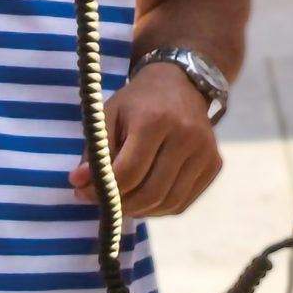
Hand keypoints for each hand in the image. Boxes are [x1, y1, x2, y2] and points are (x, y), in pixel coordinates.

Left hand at [69, 63, 222, 218]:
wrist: (181, 82)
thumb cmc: (138, 101)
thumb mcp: (109, 114)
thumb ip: (94, 151)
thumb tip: (78, 185)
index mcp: (155, 120)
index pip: (128, 172)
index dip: (103, 190)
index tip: (85, 193)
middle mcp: (185, 136)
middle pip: (150, 192)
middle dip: (122, 205)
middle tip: (105, 203)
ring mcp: (205, 151)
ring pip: (168, 202)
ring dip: (141, 210)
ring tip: (124, 201)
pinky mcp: (214, 164)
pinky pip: (183, 202)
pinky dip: (161, 207)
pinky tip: (147, 197)